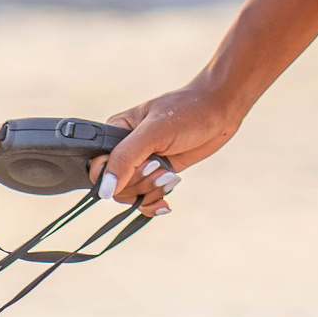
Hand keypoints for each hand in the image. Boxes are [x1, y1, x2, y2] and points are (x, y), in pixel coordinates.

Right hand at [86, 80, 244, 213]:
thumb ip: (125, 159)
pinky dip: (154, 204)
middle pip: (116, 187)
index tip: (144, 165)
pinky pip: (145, 199)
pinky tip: (164, 205)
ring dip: (152, 191)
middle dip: (141, 183)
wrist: (219, 111)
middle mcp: (125, 149)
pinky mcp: (158, 173)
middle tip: (162, 167)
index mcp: (115, 132)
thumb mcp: (153, 133)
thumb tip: (105, 190)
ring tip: (170, 176)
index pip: (98, 168)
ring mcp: (142, 163)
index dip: (117, 176)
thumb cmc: (187, 112)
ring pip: (132, 195)